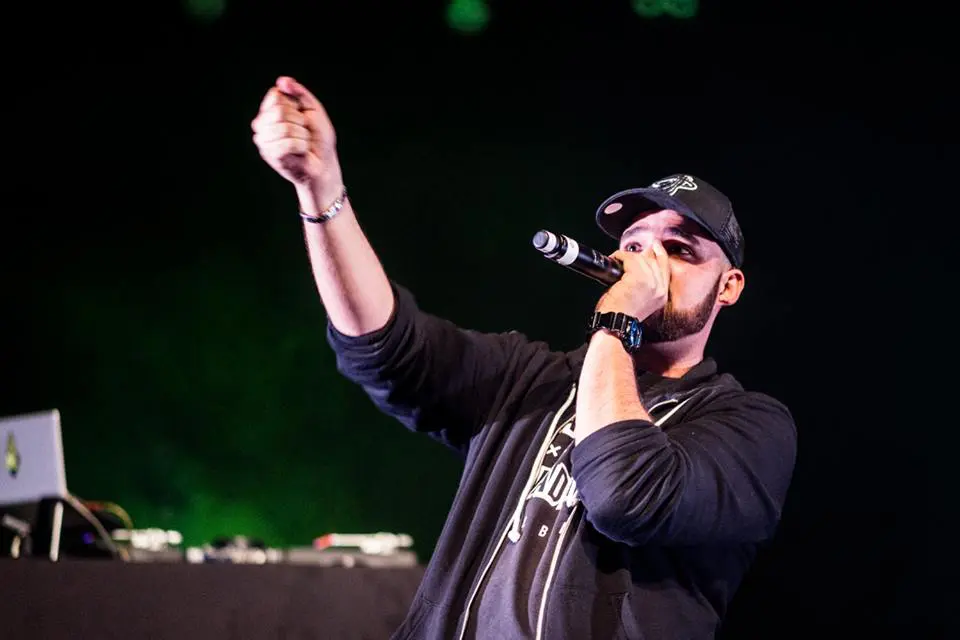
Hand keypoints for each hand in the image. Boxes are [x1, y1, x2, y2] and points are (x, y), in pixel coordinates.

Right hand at [251, 76, 343, 205]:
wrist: (324, 164)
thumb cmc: (319, 138)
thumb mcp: (313, 109)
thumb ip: (299, 92)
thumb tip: (281, 81)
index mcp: (269, 111)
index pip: (276, 95)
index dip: (296, 105)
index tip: (302, 116)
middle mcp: (261, 124)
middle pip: (279, 111)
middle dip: (300, 121)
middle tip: (304, 132)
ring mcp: (263, 140)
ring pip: (284, 127)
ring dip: (302, 136)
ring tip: (303, 143)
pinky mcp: (270, 155)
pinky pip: (287, 143)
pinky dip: (301, 147)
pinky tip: (301, 152)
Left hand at [594, 242, 669, 320]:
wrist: (614, 324)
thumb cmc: (620, 315)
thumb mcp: (640, 300)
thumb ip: (646, 283)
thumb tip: (643, 261)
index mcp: (661, 295)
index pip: (666, 267)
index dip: (661, 254)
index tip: (656, 246)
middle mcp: (659, 288)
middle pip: (654, 260)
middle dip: (641, 254)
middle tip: (629, 254)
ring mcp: (650, 282)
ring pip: (641, 258)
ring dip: (627, 257)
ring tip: (617, 260)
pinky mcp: (637, 278)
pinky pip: (628, 258)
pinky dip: (619, 256)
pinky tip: (614, 260)